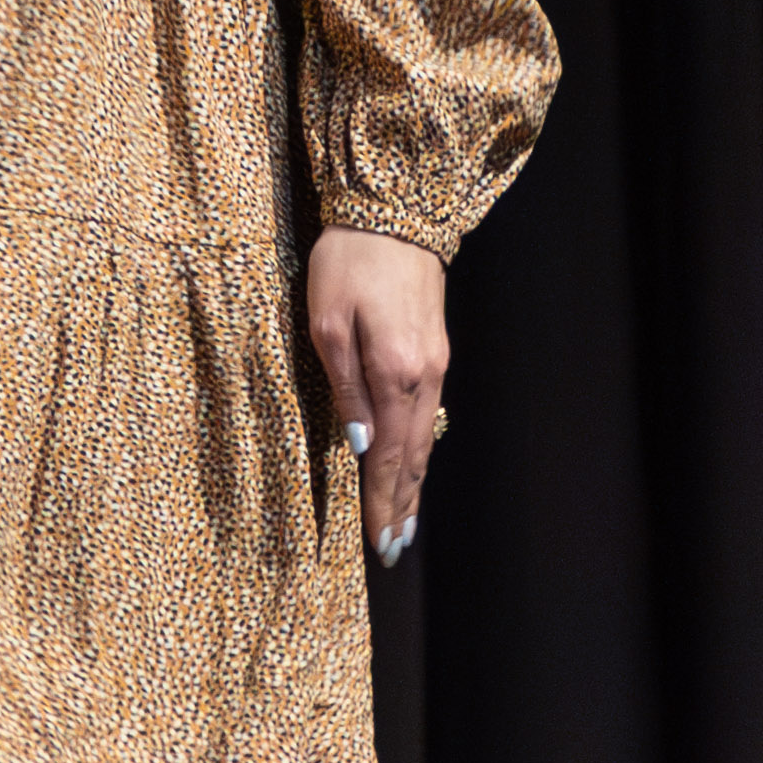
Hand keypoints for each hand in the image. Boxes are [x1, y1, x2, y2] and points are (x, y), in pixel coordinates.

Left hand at [305, 234, 450, 557]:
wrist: (394, 213)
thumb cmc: (348, 262)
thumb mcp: (327, 322)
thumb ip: (345, 386)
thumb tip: (362, 444)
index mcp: (394, 374)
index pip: (390, 457)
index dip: (382, 502)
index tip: (378, 543)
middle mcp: (424, 376)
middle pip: (415, 458)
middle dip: (403, 506)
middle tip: (393, 549)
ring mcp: (435, 364)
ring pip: (425, 439)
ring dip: (415, 484)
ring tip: (405, 522)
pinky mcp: (435, 350)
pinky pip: (428, 416)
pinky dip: (420, 451)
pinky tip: (413, 465)